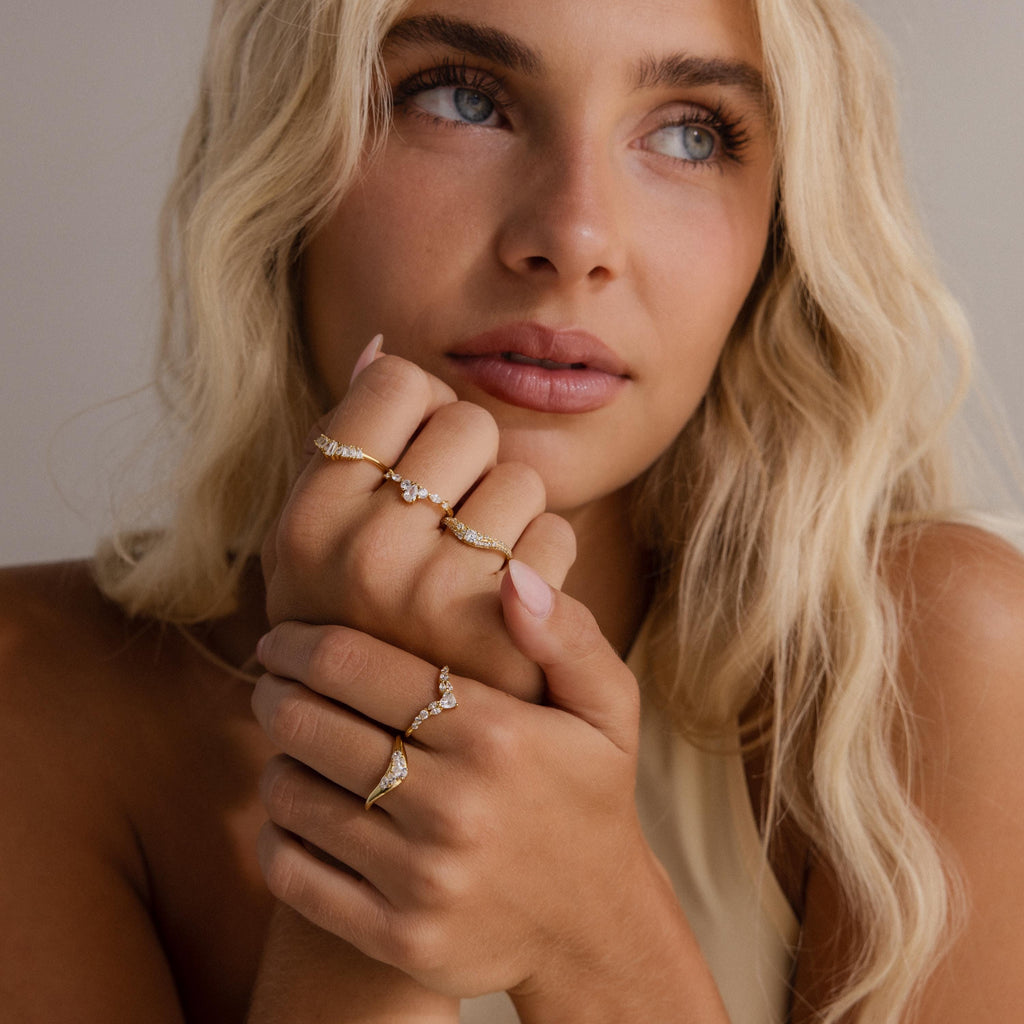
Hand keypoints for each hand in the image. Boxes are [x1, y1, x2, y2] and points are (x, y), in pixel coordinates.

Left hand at [251, 561, 689, 1006]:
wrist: (596, 927)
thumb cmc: (590, 795)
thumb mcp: (607, 706)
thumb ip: (567, 633)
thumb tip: (513, 574)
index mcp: (496, 734)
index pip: (353, 665)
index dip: (299, 643)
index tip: (282, 637)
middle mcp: (454, 805)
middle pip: (308, 724)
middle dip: (273, 692)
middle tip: (271, 683)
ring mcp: (422, 878)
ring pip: (291, 795)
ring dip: (275, 759)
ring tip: (291, 745)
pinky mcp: (396, 935)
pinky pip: (293, 872)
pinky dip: (275, 833)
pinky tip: (294, 812)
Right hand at [262, 345, 575, 700]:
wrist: (396, 751)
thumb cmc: (356, 624)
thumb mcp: (315, 542)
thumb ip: (343, 441)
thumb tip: (381, 344)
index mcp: (306, 518)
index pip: (397, 380)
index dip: (419, 413)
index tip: (415, 459)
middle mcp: (362, 552)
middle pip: (468, 421)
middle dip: (470, 463)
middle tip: (448, 522)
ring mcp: (433, 593)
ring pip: (521, 478)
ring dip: (509, 517)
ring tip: (473, 570)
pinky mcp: (501, 632)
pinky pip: (555, 536)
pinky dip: (543, 564)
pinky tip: (508, 606)